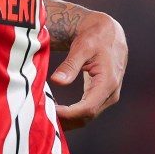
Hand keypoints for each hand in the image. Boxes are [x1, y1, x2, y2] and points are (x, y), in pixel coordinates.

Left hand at [49, 10, 127, 130]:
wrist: (109, 33)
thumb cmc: (96, 37)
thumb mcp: (82, 46)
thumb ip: (71, 65)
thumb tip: (57, 81)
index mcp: (108, 82)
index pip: (87, 108)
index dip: (68, 114)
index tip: (50, 112)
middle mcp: (111, 93)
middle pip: (87, 117)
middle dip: (66, 120)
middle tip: (43, 116)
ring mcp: (109, 96)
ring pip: (88, 117)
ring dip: (68, 120)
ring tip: (47, 115)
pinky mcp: (103, 95)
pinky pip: (88, 110)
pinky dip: (73, 114)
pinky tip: (57, 110)